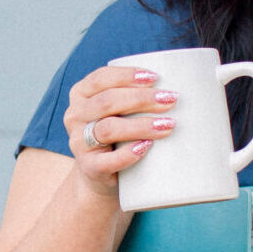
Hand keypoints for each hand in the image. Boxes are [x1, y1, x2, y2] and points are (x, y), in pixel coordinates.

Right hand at [63, 64, 178, 198]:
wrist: (99, 175)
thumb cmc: (117, 135)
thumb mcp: (118, 111)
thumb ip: (134, 96)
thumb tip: (177, 86)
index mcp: (81, 94)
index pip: (101, 78)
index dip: (127, 76)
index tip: (154, 78)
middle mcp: (75, 116)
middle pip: (107, 102)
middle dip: (141, 99)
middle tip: (170, 100)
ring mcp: (79, 143)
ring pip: (108, 129)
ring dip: (141, 125)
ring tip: (168, 124)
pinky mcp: (89, 167)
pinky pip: (108, 161)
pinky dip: (129, 153)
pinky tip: (146, 147)